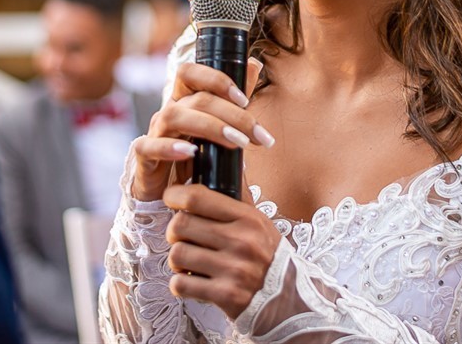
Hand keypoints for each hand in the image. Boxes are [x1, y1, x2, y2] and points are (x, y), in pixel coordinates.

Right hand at [131, 58, 270, 201]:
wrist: (171, 191)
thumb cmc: (196, 155)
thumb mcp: (219, 127)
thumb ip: (234, 99)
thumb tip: (253, 64)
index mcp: (184, 100)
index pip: (190, 73)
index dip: (217, 79)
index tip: (245, 100)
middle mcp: (169, 111)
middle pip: (195, 99)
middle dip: (232, 115)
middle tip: (256, 135)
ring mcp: (155, 132)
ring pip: (173, 116)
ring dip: (209, 127)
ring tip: (236, 143)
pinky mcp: (144, 157)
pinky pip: (150, 146)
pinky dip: (169, 147)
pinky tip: (191, 153)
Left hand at [163, 182, 280, 318]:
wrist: (289, 299)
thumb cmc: (269, 256)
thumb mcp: (259, 222)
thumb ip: (238, 197)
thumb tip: (226, 163)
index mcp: (248, 218)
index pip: (197, 197)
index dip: (175, 195)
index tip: (171, 199)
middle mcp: (241, 242)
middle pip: (180, 225)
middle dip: (174, 231)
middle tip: (182, 236)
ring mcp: (233, 270)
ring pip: (177, 254)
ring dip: (177, 259)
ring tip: (189, 261)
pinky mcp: (225, 296)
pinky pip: (181, 284)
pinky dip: (181, 283)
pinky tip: (193, 280)